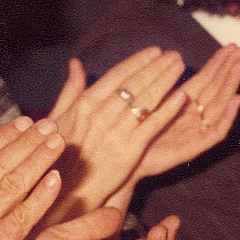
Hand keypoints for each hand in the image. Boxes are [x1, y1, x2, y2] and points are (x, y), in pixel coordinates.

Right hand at [0, 116, 64, 239]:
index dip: (4, 137)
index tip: (24, 123)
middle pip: (2, 163)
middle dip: (28, 141)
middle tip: (49, 124)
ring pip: (15, 182)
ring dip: (39, 159)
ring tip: (57, 142)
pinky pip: (24, 216)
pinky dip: (41, 196)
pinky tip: (56, 180)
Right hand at [44, 47, 188, 218]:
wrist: (67, 189)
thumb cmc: (59, 153)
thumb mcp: (58, 117)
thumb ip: (71, 89)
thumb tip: (75, 63)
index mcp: (85, 104)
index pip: (117, 76)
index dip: (138, 61)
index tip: (155, 51)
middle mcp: (102, 114)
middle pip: (135, 84)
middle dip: (157, 67)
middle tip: (174, 55)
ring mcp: (117, 132)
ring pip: (146, 100)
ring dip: (165, 81)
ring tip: (180, 67)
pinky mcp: (130, 151)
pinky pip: (153, 126)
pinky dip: (168, 110)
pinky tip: (181, 97)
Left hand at [134, 44, 239, 179]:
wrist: (126, 158)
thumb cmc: (136, 129)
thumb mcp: (151, 100)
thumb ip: (164, 83)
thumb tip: (171, 56)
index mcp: (183, 103)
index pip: (205, 79)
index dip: (218, 63)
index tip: (229, 46)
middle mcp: (193, 116)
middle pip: (216, 89)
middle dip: (228, 70)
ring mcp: (196, 132)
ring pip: (219, 106)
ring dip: (230, 86)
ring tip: (239, 68)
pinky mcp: (194, 148)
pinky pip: (216, 132)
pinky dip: (227, 117)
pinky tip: (234, 101)